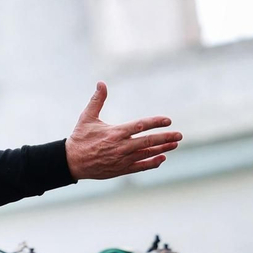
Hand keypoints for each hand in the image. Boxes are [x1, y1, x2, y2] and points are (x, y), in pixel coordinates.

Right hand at [64, 82, 181, 179]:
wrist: (72, 161)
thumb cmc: (80, 137)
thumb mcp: (87, 117)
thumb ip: (97, 100)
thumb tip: (101, 83)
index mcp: (115, 132)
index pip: (140, 126)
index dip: (155, 122)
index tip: (167, 120)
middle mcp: (121, 146)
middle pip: (148, 142)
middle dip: (165, 138)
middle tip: (179, 135)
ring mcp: (123, 159)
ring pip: (147, 154)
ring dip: (163, 149)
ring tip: (174, 144)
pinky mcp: (122, 169)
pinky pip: (141, 166)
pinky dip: (153, 162)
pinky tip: (162, 158)